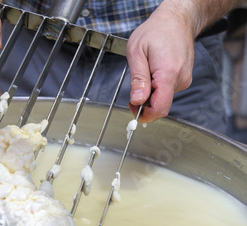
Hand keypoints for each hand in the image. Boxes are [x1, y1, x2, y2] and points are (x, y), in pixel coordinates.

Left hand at [126, 5, 194, 122]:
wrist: (177, 20)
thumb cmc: (156, 31)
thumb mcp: (137, 52)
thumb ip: (137, 78)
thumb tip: (137, 100)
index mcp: (168, 73)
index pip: (159, 108)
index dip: (144, 114)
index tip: (133, 109)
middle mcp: (180, 79)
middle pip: (160, 105)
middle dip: (144, 103)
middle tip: (134, 89)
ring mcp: (184, 80)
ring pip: (163, 99)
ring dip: (150, 93)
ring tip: (146, 73)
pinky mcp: (183, 79)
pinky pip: (167, 91)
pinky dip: (157, 88)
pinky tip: (153, 72)